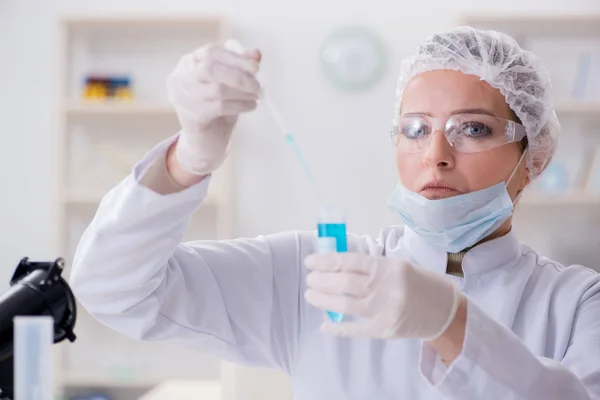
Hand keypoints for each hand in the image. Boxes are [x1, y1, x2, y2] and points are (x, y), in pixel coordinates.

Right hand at [166, 42, 261, 176]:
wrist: (206, 142)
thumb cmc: (217, 109)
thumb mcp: (230, 84)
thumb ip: (241, 67)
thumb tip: (256, 54)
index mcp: (188, 64)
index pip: (211, 52)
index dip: (236, 57)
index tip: (256, 66)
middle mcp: (180, 79)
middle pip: (210, 68)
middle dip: (239, 75)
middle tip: (257, 84)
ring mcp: (182, 99)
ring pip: (217, 89)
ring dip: (242, 92)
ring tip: (256, 96)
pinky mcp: (191, 117)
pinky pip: (220, 107)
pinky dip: (240, 105)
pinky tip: (250, 106)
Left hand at [304, 253, 461, 339]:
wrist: (445, 312)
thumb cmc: (420, 284)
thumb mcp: (398, 266)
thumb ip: (370, 266)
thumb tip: (337, 264)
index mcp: (389, 267)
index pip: (349, 262)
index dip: (326, 261)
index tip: (310, 262)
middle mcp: (385, 288)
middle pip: (343, 283)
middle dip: (321, 280)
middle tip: (309, 279)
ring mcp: (384, 311)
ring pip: (345, 305)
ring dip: (323, 299)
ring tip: (310, 294)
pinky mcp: (384, 330)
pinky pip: (355, 329)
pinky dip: (337, 327)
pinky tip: (324, 324)